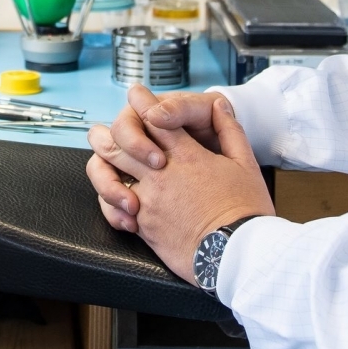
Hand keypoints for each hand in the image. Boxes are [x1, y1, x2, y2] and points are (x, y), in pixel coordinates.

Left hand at [86, 95, 272, 284]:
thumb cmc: (245, 210)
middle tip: (103, 128)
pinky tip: (116, 200)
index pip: (154, 117)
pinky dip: (110, 202)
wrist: (237, 253)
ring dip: (102, 164)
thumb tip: (221, 106)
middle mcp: (161, 174)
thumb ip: (229, 131)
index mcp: (186, 155)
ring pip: (108, 173)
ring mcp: (148, 200)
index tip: (136, 94)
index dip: (141, 101)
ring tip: (102, 159)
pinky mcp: (144, 226)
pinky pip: (114, 209)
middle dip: (109, 131)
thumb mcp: (246, 164)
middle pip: (119, 142)